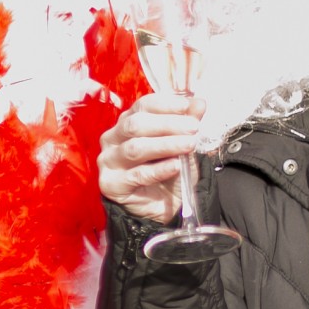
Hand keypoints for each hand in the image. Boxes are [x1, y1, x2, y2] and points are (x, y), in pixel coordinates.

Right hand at [99, 93, 204, 221]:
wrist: (165, 205)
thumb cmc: (170, 169)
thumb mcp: (184, 143)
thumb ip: (188, 123)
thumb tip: (199, 102)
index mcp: (128, 122)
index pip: (142, 106)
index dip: (165, 104)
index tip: (188, 107)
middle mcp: (113, 139)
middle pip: (136, 125)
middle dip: (168, 124)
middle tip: (194, 128)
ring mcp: (109, 161)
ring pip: (135, 148)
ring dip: (166, 145)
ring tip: (189, 145)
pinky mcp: (111, 184)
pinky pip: (137, 174)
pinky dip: (159, 169)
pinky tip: (176, 166)